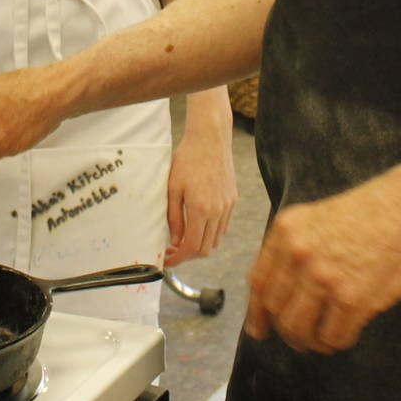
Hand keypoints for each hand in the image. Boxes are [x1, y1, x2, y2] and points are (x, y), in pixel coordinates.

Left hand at [164, 96, 236, 266]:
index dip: (179, 259)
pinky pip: (223, 226)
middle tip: (173, 250)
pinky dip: (211, 232)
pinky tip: (198, 224)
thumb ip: (174, 218)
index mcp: (200, 209)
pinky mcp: (232, 200)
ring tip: (184, 238)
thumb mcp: (173, 189)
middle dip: (188, 255)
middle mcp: (218, 211)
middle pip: (205, 248)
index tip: (168, 261)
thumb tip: (176, 241)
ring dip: (200, 244)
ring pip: (216, 239)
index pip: (192, 247)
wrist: (210, 139)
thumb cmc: (188, 160)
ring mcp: (227, 206)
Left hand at [245, 174, 400, 353]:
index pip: (259, 283)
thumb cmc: (375, 211)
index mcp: (287, 231)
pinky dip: (338, 341)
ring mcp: (324, 278)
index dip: (257, 313)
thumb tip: (281, 291)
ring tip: (323, 340)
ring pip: (300, 330)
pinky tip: (347, 332)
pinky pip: (334, 337)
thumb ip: (296, 249)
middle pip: (278, 312)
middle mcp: (299, 254)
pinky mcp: (353, 299)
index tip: (259, 329)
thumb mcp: (320, 217)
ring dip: (311, 342)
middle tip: (301, 339)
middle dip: (288, 332)